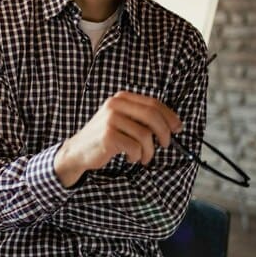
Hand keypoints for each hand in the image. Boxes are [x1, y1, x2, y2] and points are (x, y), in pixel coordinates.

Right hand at [54, 91, 182, 186]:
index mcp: (121, 98)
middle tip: (166, 145)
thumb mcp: (122, 121)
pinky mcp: (108, 135)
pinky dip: (137, 156)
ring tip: (142, 157)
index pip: (153, 104)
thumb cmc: (105, 138)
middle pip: (152, 116)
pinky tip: (130, 158)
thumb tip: (173, 125)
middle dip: (164, 133)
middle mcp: (115, 105)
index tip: (177, 129)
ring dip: (149, 151)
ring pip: (145, 135)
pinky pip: (135, 147)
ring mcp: (110, 119)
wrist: (78, 151)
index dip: (169, 116)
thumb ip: (141, 118)